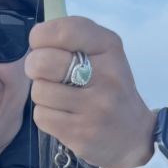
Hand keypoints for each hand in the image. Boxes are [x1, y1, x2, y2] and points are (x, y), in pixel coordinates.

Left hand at [25, 16, 155, 167]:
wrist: (133, 135)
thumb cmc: (110, 89)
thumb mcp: (104, 55)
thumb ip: (74, 40)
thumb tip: (36, 39)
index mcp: (110, 47)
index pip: (64, 31)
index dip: (40, 37)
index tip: (39, 45)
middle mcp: (106, 75)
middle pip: (43, 62)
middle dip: (34, 67)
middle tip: (42, 73)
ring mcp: (95, 106)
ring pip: (39, 91)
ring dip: (42, 95)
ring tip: (59, 99)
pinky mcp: (82, 132)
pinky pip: (41, 117)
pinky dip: (45, 116)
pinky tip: (62, 116)